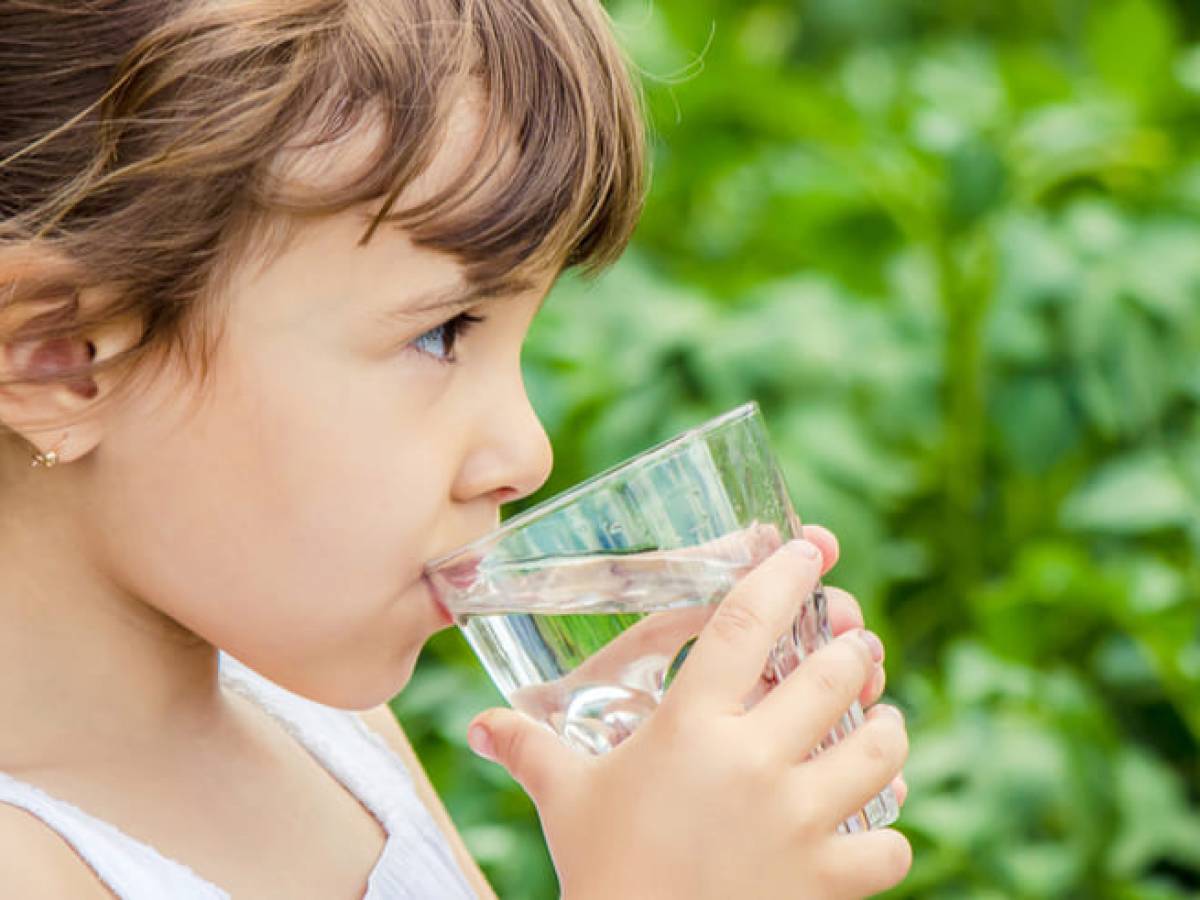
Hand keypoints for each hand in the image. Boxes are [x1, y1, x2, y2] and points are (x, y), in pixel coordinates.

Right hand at [468, 530, 910, 898]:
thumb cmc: (602, 870)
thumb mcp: (566, 799)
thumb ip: (528, 749)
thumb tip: (482, 725)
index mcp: (691, 726)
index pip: (746, 623)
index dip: (784, 574)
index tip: (812, 547)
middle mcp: (753, 762)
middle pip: (834, 673)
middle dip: (852, 649)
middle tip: (852, 646)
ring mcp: (798, 821)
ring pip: (879, 748)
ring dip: (886, 728)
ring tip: (879, 721)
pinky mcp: (826, 880)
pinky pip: (890, 844)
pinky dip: (887, 834)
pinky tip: (869, 825)